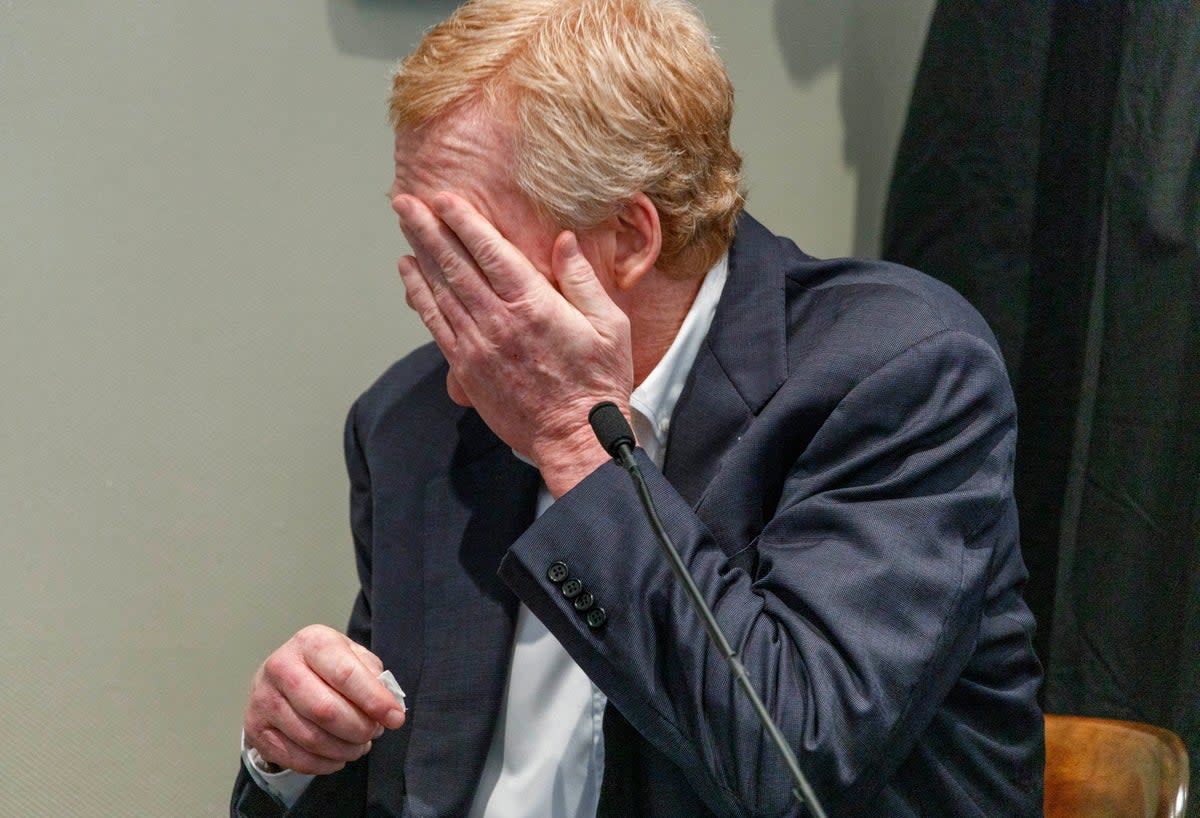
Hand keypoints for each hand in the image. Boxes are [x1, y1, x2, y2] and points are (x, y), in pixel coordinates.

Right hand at [243, 625, 405, 774]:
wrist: (282, 674)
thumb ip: (372, 677)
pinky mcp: (255, 728)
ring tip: (359, 745)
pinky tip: (337, 757)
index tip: (395, 718)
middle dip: (359, 729)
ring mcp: (263, 699)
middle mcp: (281, 666)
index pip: (346, 675)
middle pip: (326, 711)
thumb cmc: (325, 665)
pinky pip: (295, 758)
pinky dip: (324, 764)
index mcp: (311, 641)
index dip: (374, 701)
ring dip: (344, 749)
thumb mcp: (352, 656)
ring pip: (311, 738)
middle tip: (374, 733)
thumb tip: (388, 708)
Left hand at [394, 191, 633, 495]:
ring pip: (439, 290)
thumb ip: (582, 280)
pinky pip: (434, 323)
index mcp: (534, 305)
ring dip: (418, 255)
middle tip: (406, 202)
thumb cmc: (598, 382)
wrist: (575, 438)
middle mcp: (498, 321)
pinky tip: (409, 274)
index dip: (464, 221)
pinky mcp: (466, 368)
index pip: (489, 252)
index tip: (444, 198)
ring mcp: (477, 345)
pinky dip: (418, 295)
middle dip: (427, 229)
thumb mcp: (610, 325)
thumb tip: (563, 240)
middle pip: (454, 265)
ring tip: (403, 226)